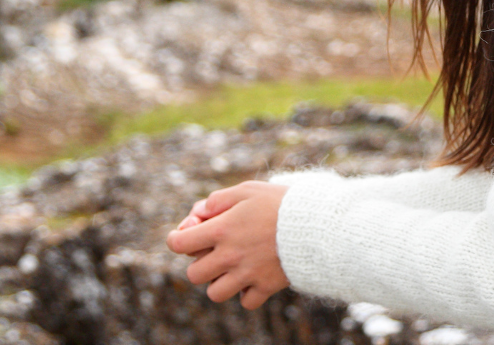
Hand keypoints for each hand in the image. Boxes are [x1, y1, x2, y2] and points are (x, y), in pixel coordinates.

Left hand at [165, 181, 289, 309]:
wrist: (315, 224)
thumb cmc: (278, 203)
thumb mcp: (245, 190)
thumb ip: (217, 201)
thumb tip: (198, 214)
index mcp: (221, 229)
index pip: (179, 244)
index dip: (177, 239)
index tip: (187, 235)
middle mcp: (230, 255)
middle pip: (194, 274)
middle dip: (199, 263)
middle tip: (214, 252)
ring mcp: (247, 274)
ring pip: (215, 294)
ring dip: (219, 282)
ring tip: (231, 268)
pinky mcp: (266, 286)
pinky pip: (246, 302)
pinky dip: (246, 293)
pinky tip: (252, 277)